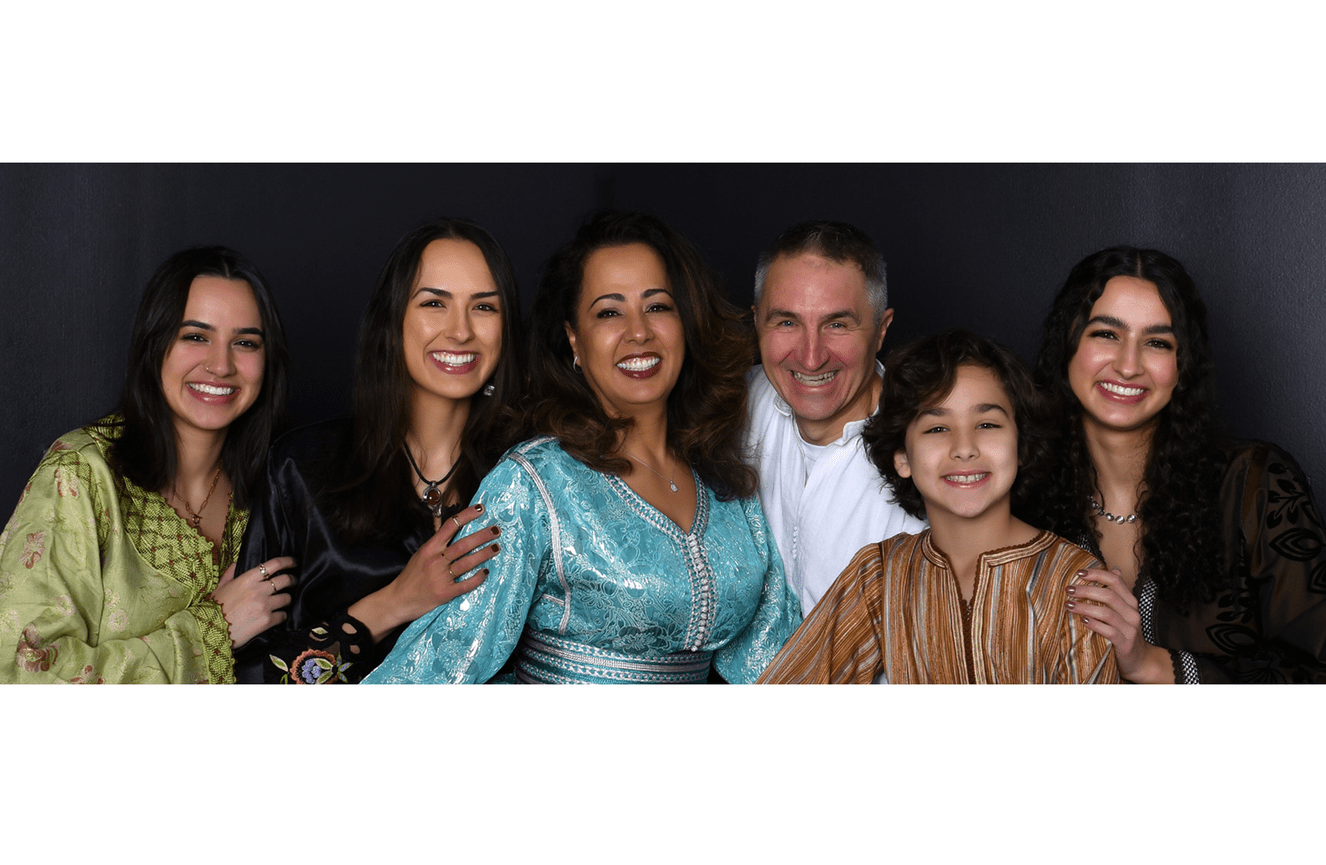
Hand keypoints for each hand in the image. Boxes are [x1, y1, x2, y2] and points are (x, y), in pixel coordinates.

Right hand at [211, 556, 297, 649]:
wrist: (208, 631)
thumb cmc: (212, 609)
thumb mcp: (219, 587)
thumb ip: (229, 573)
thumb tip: (236, 563)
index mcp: (247, 579)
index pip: (274, 564)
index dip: (287, 561)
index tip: (293, 562)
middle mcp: (258, 590)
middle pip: (286, 579)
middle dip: (292, 580)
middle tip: (293, 582)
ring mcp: (264, 605)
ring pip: (287, 598)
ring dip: (287, 599)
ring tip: (283, 601)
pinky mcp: (267, 621)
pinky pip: (283, 615)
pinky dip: (282, 615)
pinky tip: (277, 616)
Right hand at [350, 503, 498, 640]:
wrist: (398, 600)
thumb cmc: (411, 576)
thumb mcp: (421, 555)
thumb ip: (437, 545)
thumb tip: (455, 531)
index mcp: (429, 548)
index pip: (450, 526)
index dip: (467, 515)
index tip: (481, 509)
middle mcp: (436, 560)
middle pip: (463, 544)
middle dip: (482, 535)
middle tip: (496, 530)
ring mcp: (441, 577)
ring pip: (467, 562)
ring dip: (484, 554)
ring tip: (496, 547)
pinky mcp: (445, 593)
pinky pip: (466, 584)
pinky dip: (478, 578)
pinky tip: (486, 572)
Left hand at [1064, 567, 1171, 682]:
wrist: (1139, 660)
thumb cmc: (1124, 632)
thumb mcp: (1122, 611)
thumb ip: (1117, 592)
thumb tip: (1114, 569)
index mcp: (1130, 602)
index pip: (1115, 581)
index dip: (1097, 574)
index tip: (1079, 572)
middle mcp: (1132, 613)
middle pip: (1109, 595)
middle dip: (1086, 590)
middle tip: (1068, 589)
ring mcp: (1130, 629)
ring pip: (1107, 613)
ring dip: (1085, 607)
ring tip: (1069, 605)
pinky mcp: (1125, 643)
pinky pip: (1109, 631)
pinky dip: (1095, 624)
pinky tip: (1082, 620)